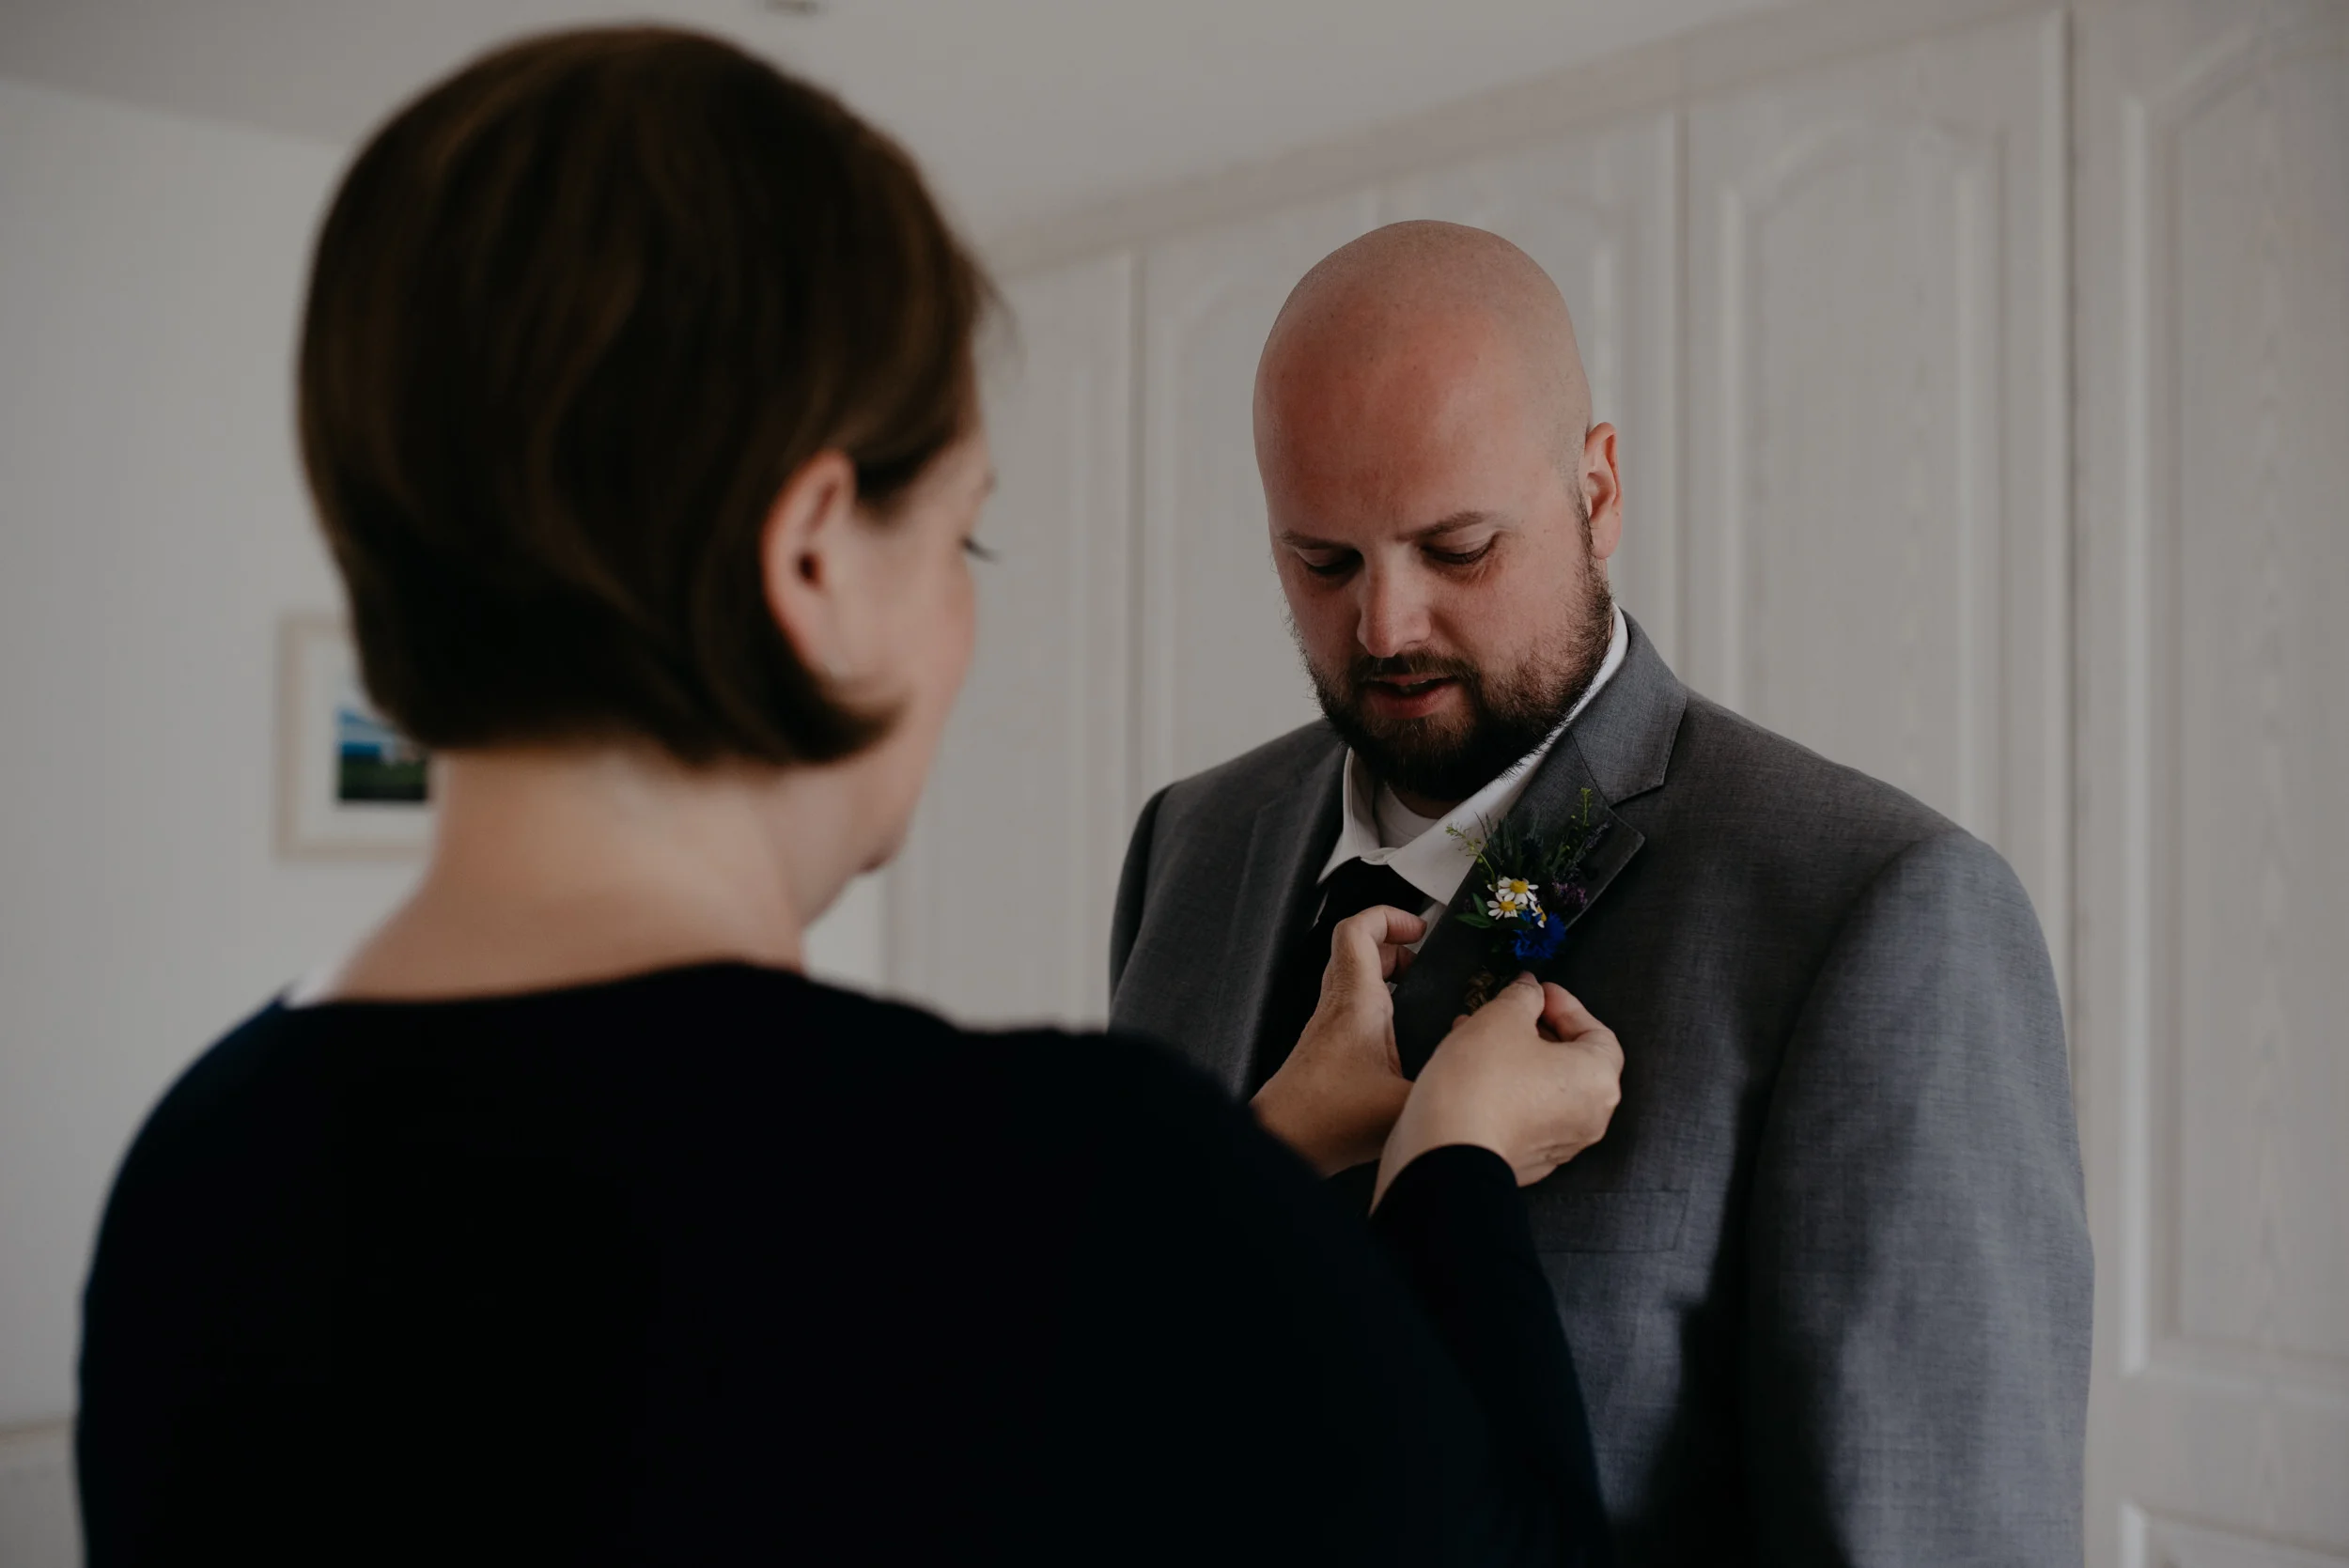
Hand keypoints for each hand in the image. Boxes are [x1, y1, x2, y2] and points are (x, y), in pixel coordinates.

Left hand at [1250, 906, 1425, 1175]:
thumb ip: (1447, 1086)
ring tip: (1418, 994)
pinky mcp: (1328, 1051)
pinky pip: (1353, 1009)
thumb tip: (1480, 1078)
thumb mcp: (1405, 1104)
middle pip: (1358, 951)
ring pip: (1353, 979)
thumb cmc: (1324, 1120)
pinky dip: (1379, 1008)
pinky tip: (1403, 1039)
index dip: (1389, 916)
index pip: (1357, 930)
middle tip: (1423, 963)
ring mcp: (1330, 1028)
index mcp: (1356, 1002)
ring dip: (1386, 977)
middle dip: (1396, 949)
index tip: (1418, 928)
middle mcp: (1338, 1007)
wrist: (1283, 1141)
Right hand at [1373, 972, 1623, 1205]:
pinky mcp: (1528, 1160)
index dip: (1566, 1006)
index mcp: (1597, 1080)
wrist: (1447, 1152)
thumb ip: (1523, 997)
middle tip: (1508, 1012)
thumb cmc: (1482, 1083)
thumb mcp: (1501, 1018)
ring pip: (1545, 1088)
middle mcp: (1589, 1117)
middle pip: (1572, 1061)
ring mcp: (1559, 1145)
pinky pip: (1526, 1114)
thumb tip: (1530, 991)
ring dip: (1517, 1058)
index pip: (1597, 1032)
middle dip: (1537, 1031)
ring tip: (1479, 1036)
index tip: (1538, 992)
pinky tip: (1473, 1072)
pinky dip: (1508, 1089)